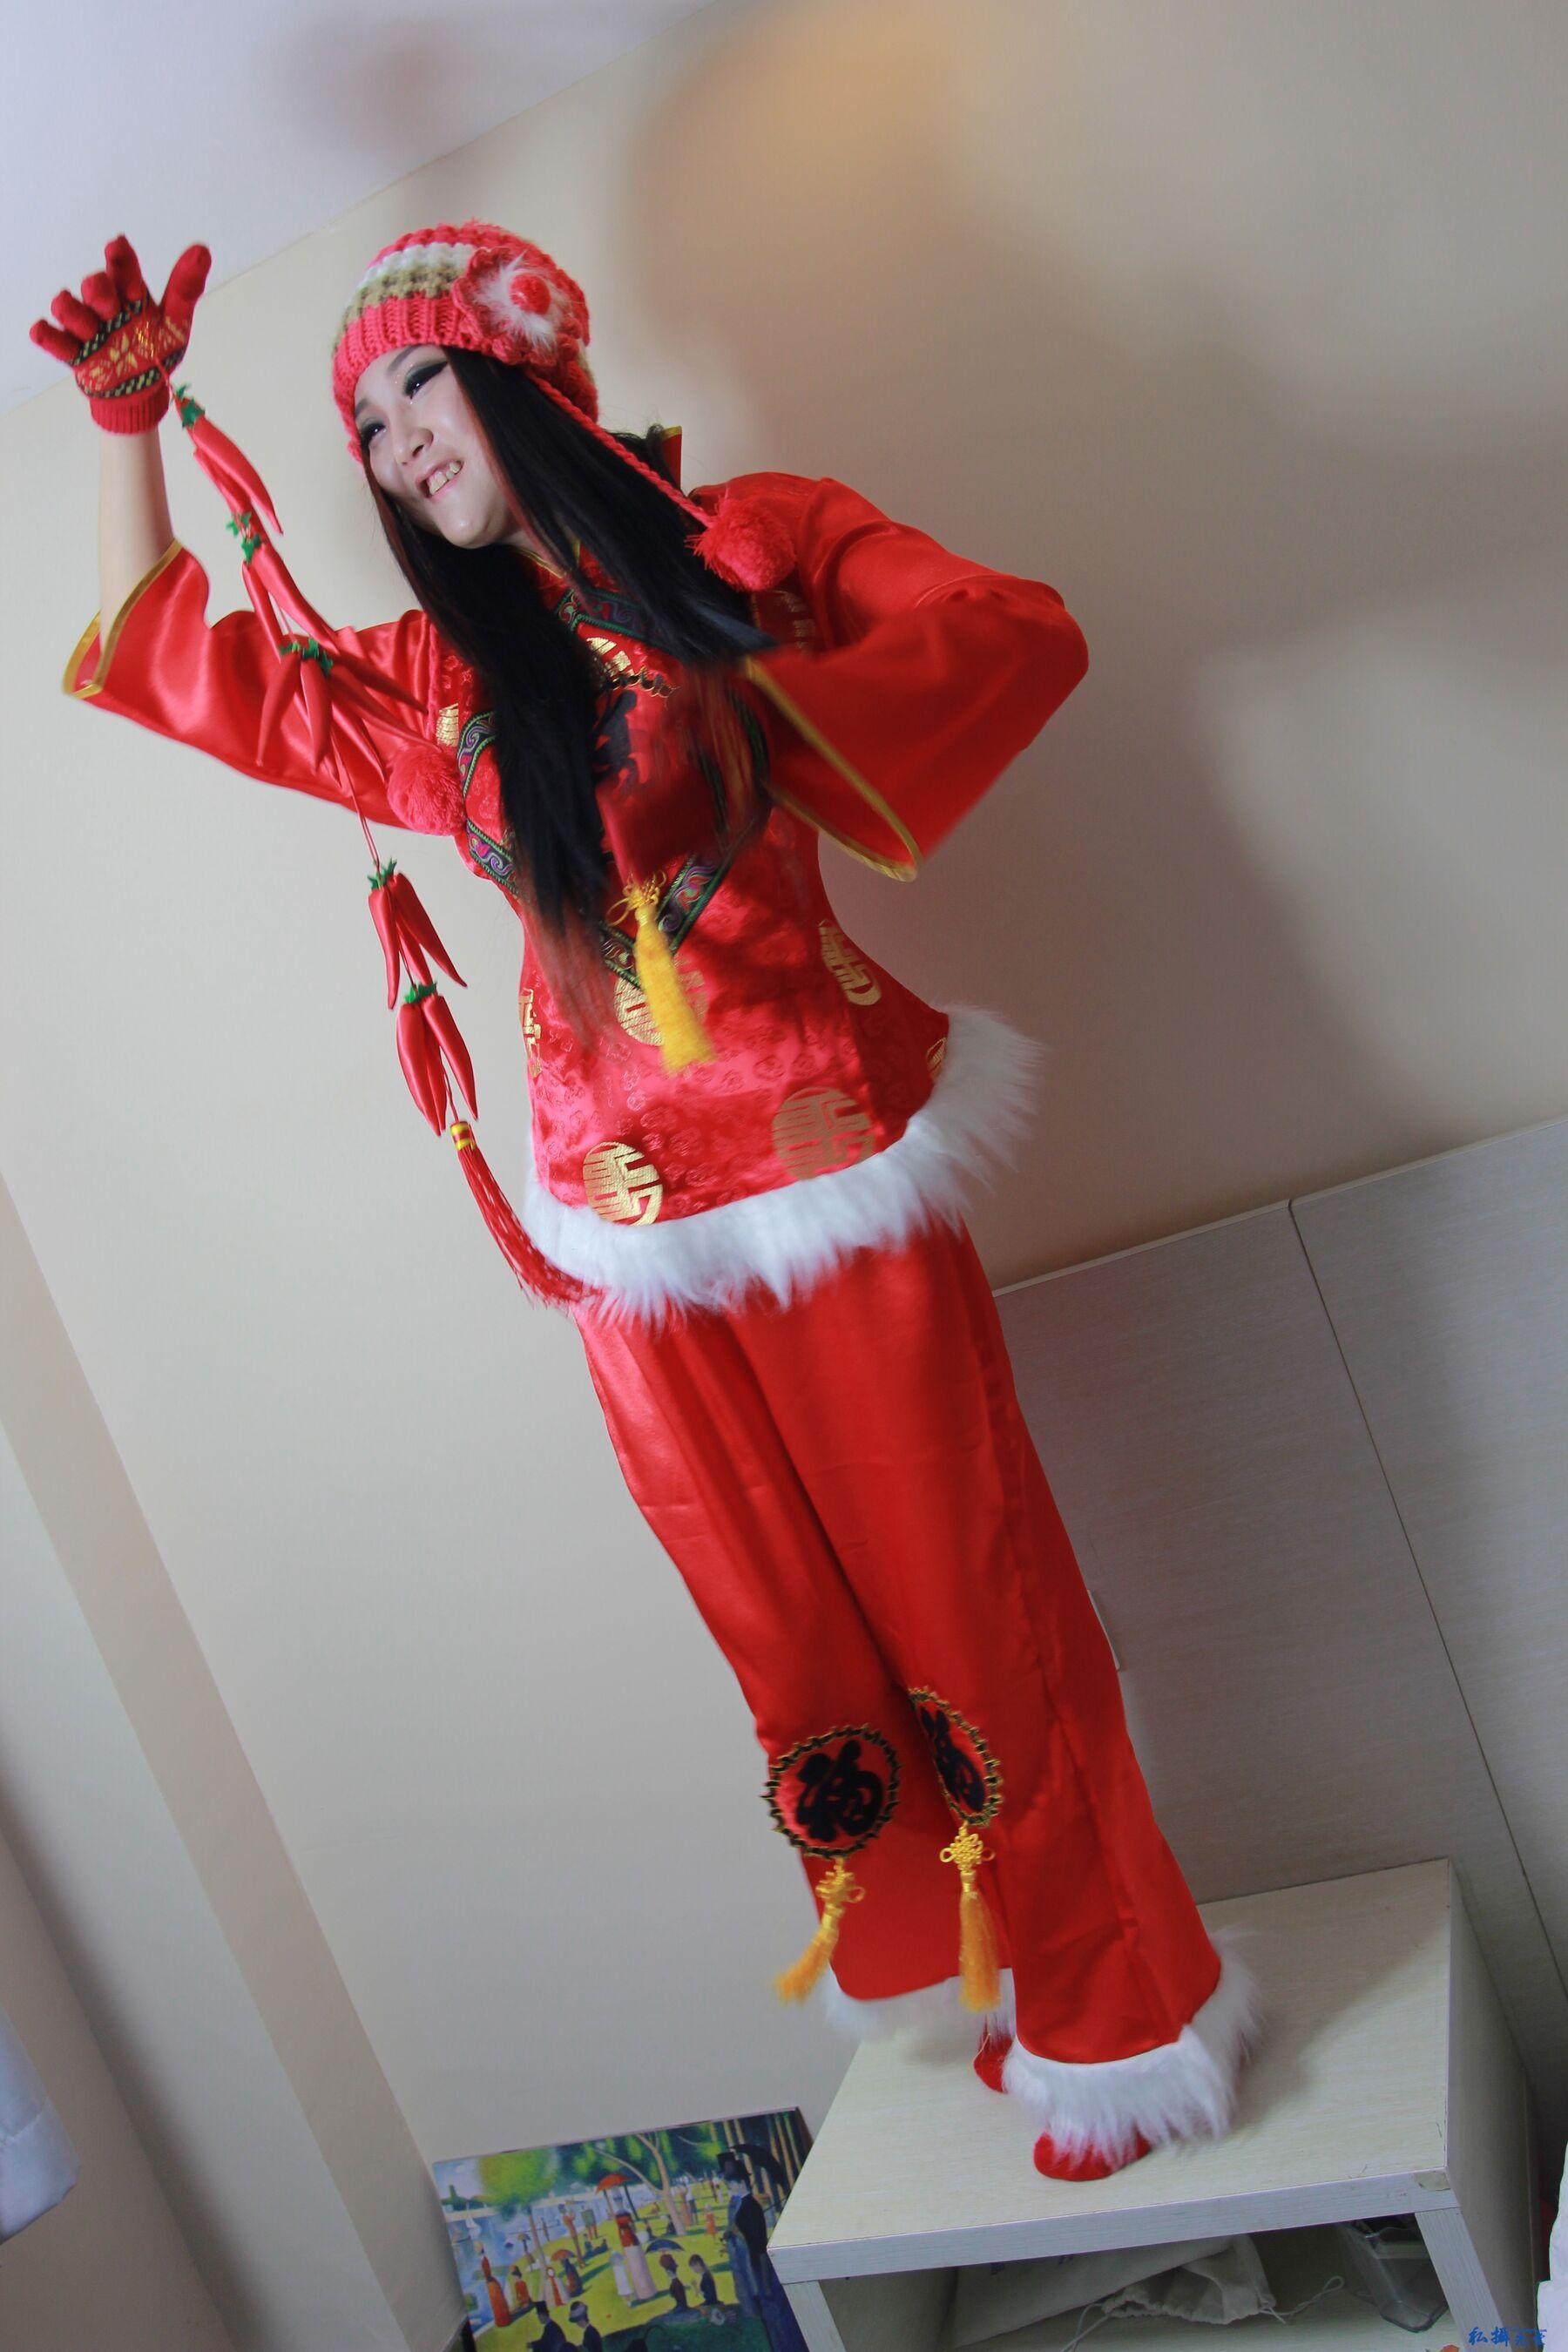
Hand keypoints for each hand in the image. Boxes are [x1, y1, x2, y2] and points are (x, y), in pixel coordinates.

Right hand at [30, 235, 210, 433]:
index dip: (120, 258)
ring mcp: (87, 328)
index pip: (123, 270)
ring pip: (69, 308)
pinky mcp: (73, 353)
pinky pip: (54, 341)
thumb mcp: (175, 322)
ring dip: (73, 312)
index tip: (117, 245)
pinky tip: (41, 331)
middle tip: (106, 301)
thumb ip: (185, 289)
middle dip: (98, 290)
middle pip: (94, 287)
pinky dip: (47, 336)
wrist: (141, 391)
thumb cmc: (155, 347)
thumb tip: (202, 250)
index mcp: (129, 294)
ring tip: (89, 328)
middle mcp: (105, 306)